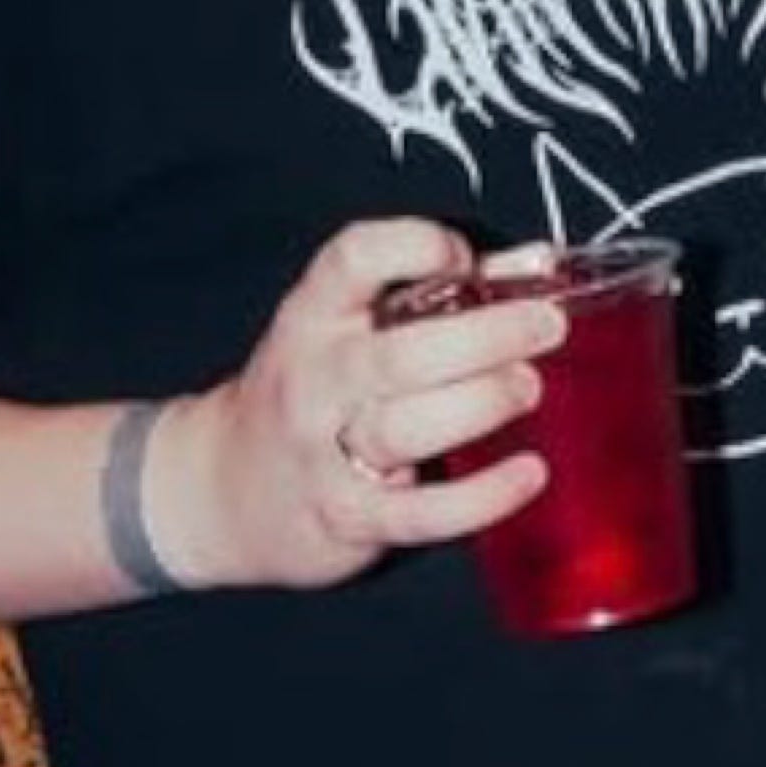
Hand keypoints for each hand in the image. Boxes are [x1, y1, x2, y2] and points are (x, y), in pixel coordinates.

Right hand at [170, 221, 558, 588]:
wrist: (221, 488)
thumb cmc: (313, 395)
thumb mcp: (347, 331)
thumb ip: (438, 294)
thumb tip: (537, 263)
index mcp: (314, 316)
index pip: (354, 260)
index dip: (415, 248)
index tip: (466, 259)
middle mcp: (314, 379)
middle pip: (401, 354)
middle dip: (486, 337)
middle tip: (545, 329)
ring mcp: (323, 452)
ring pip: (406, 428)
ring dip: (480, 405)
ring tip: (529, 389)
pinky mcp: (347, 518)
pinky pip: (419, 513)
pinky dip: (481, 498)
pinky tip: (529, 475)